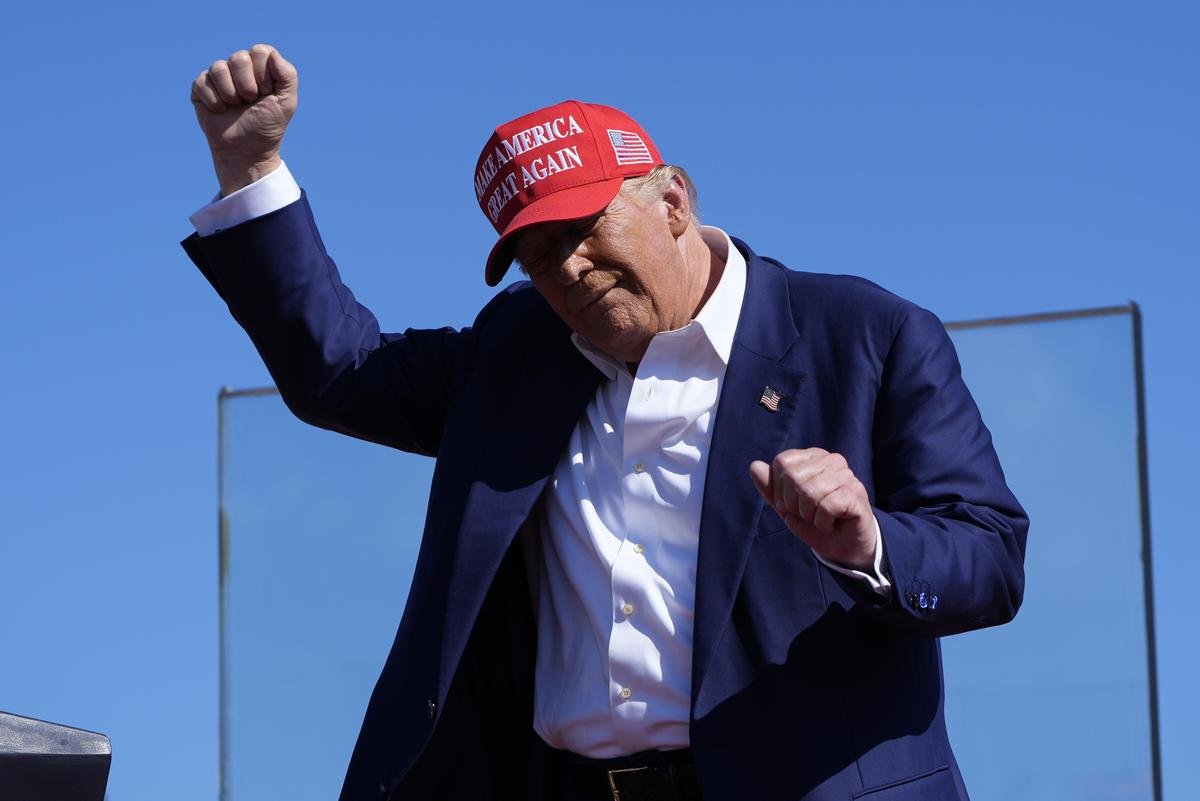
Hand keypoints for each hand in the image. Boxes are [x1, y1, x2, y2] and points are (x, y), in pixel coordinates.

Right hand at [190, 44, 297, 195]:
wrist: (247, 150)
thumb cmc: (267, 125)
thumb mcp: (287, 102)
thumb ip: (288, 75)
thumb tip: (272, 54)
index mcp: (260, 66)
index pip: (260, 51)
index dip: (264, 75)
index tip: (266, 94)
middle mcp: (239, 67)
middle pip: (239, 57)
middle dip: (247, 86)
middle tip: (250, 102)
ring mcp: (218, 76)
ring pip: (218, 67)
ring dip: (231, 94)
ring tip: (235, 107)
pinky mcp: (200, 87)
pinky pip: (202, 82)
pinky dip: (215, 102)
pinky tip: (221, 111)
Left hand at [749, 449, 876, 569]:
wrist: (842, 547)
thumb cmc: (815, 521)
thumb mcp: (786, 506)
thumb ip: (770, 487)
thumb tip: (754, 466)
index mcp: (813, 456)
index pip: (782, 462)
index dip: (779, 489)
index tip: (793, 504)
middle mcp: (832, 460)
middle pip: (792, 476)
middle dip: (793, 504)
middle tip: (807, 514)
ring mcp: (847, 475)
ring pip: (809, 492)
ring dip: (808, 515)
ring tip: (820, 518)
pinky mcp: (856, 493)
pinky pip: (826, 506)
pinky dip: (822, 522)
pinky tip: (831, 523)